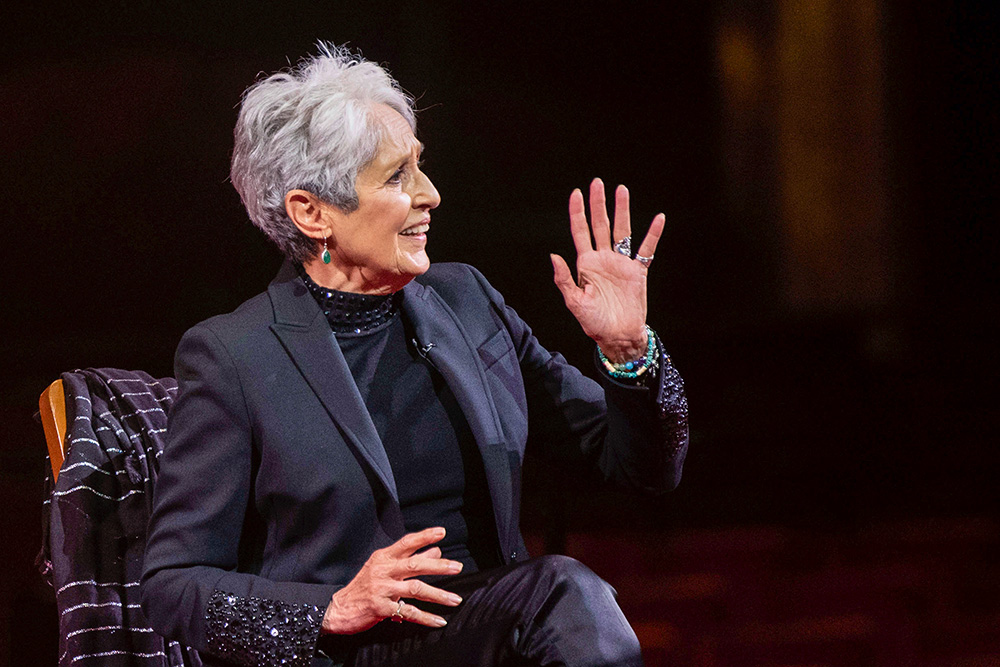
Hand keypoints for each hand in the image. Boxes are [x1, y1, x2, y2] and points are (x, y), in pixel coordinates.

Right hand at [321, 527, 463, 633]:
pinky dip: (426, 617)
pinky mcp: (380, 608)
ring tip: (455, 599)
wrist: (338, 609)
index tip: (442, 532)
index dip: (424, 536)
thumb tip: (436, 551)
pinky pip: (408, 612)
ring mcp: (381, 589)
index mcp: (383, 558)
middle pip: (414, 565)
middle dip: (438, 566)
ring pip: (415, 589)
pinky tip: (439, 620)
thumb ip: (409, 559)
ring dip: (438, 595)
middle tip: (457, 567)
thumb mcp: (383, 568)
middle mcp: (382, 570)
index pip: (406, 543)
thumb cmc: (364, 587)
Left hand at [551, 178, 664, 362]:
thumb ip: (564, 279)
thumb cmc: (594, 323)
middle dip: (598, 204)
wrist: (618, 337)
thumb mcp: (574, 302)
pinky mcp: (638, 272)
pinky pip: (647, 249)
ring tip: (622, 190)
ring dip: (622, 211)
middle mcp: (603, 259)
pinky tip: (659, 218)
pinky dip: (653, 234)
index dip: (578, 212)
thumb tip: (553, 255)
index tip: (576, 193)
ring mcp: (621, 263)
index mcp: (586, 264)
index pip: (580, 232)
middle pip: (600, 225)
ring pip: (622, 231)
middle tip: (597, 182)